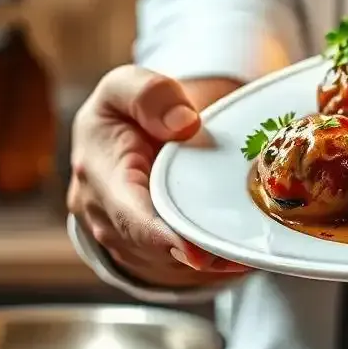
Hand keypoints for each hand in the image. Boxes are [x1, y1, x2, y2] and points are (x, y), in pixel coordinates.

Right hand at [67, 65, 250, 287]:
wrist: (119, 133)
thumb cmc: (124, 111)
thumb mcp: (126, 85)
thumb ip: (150, 94)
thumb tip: (184, 124)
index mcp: (99, 173)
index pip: (128, 213)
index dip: (162, 237)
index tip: (196, 252)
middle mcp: (103, 214)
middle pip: (151, 245)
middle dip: (196, 254)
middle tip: (241, 257)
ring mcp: (120, 236)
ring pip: (163, 260)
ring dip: (205, 262)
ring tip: (248, 254)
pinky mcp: (140, 247)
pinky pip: (171, 263)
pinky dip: (204, 261)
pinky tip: (237, 253)